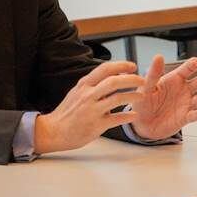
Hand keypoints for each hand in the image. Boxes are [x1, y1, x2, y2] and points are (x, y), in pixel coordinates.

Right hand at [33, 59, 150, 154]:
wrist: (53, 131)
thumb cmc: (67, 112)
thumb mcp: (77, 93)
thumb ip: (94, 85)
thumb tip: (114, 77)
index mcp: (84, 85)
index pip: (105, 69)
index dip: (121, 65)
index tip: (133, 66)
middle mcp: (88, 95)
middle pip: (114, 82)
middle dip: (132, 79)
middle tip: (142, 80)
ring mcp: (92, 110)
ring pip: (118, 99)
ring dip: (133, 96)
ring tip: (141, 96)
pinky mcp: (96, 125)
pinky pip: (116, 119)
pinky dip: (128, 117)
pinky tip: (134, 115)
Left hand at [123, 54, 196, 142]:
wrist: (142, 124)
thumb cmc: (144, 102)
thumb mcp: (147, 87)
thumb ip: (153, 73)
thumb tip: (158, 57)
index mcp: (174, 80)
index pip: (185, 70)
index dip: (191, 65)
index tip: (195, 61)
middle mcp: (183, 90)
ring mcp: (185, 104)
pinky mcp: (185, 118)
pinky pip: (194, 116)